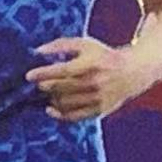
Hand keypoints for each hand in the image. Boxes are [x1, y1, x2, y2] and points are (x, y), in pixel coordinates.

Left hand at [25, 36, 145, 121]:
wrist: (132, 72)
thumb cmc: (103, 56)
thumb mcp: (85, 44)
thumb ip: (61, 45)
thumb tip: (38, 51)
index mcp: (90, 64)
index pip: (60, 71)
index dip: (42, 73)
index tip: (29, 75)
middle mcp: (94, 83)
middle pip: (60, 88)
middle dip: (44, 86)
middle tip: (38, 84)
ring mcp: (96, 98)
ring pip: (65, 103)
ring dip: (51, 99)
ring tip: (48, 93)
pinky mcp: (99, 110)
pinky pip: (74, 117)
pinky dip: (59, 115)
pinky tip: (50, 109)